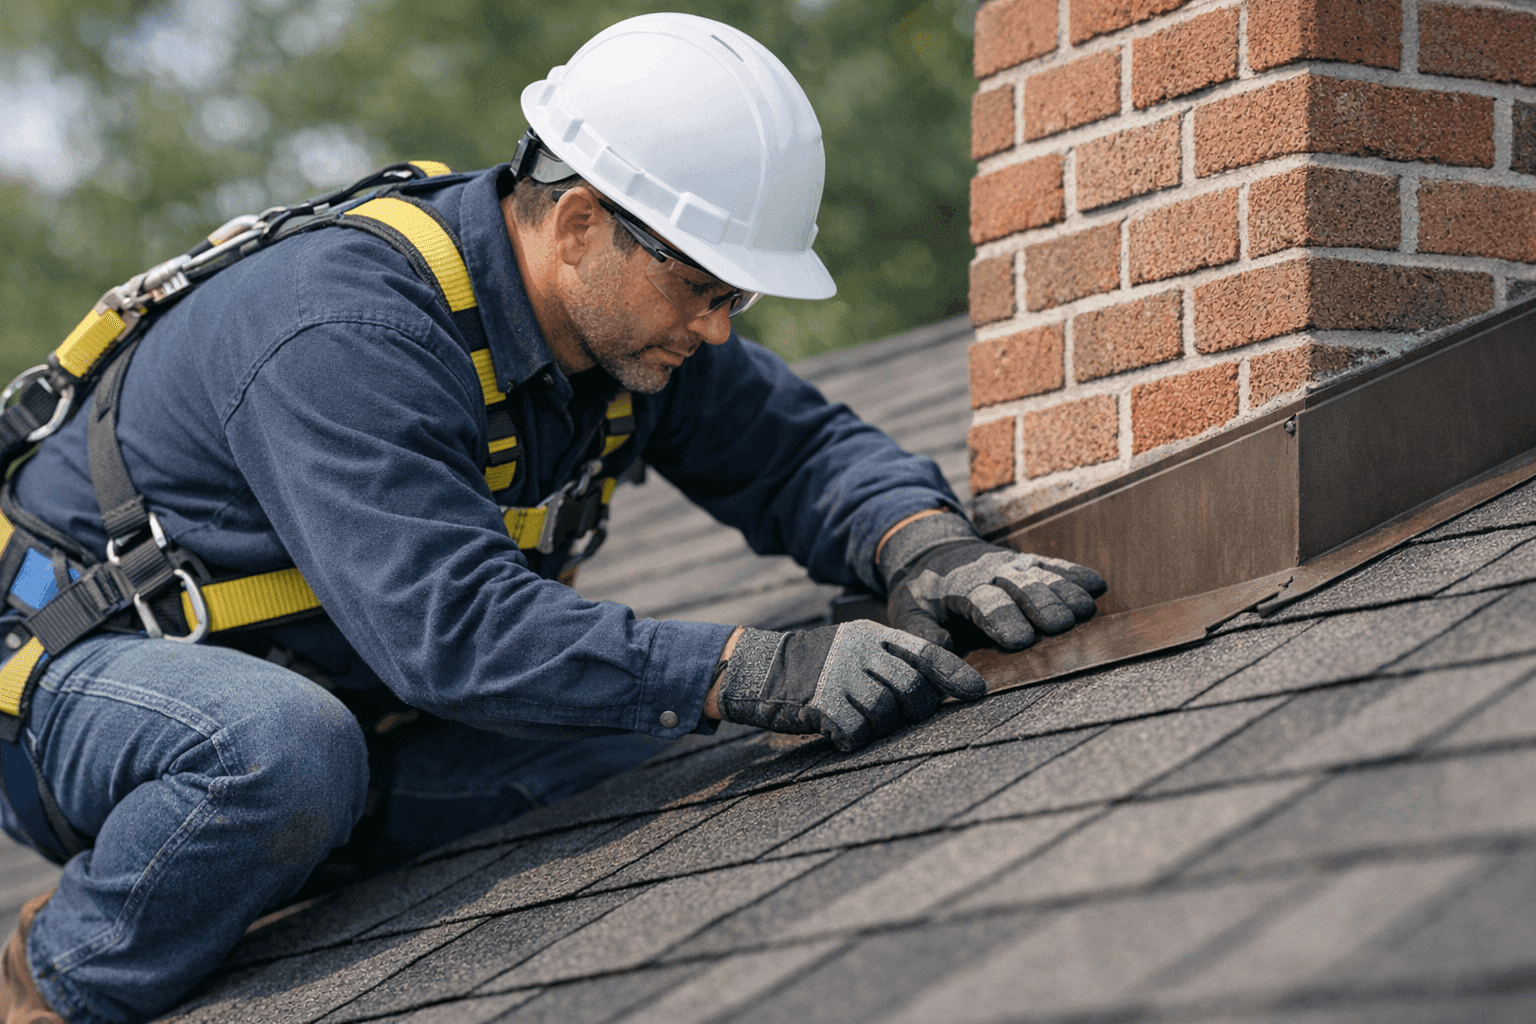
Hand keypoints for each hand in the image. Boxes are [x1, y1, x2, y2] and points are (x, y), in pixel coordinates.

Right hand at [714, 621, 985, 751]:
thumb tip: (937, 688)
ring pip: (886, 715)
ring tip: (855, 719)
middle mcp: (861, 651)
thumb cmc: (814, 666)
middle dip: (912, 710)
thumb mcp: (853, 648)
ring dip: (876, 726)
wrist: (758, 668)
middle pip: (913, 690)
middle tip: (892, 714)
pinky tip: (836, 731)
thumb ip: (891, 661)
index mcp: (873, 636)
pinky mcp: (822, 702)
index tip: (977, 694)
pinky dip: (849, 738)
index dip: (954, 676)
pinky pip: (855, 733)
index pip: (926, 653)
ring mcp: (841, 676)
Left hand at [879, 512, 1106, 651]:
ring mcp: (1012, 564)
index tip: (1020, 641)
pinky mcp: (1029, 563)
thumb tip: (950, 660)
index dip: (1001, 619)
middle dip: (1040, 603)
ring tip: (1084, 611)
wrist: (931, 552)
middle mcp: (990, 570)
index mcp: (958, 585)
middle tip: (1062, 625)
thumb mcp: (910, 616)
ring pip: (1041, 574)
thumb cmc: (922, 595)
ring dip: (1064, 591)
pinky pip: (1054, 565)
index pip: (983, 601)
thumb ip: (926, 640)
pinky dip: (1076, 574)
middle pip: (1019, 585)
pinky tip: (1098, 586)